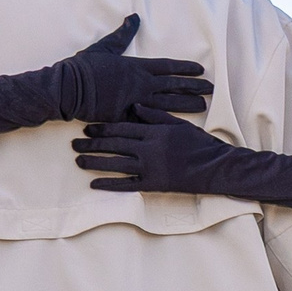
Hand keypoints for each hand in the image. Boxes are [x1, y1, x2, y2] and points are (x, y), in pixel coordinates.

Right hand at [53, 16, 212, 125]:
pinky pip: (147, 121)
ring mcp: (133, 101)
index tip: (201, 70)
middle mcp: (139, 84)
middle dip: (193, 87)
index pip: (168, 67)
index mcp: (136, 66)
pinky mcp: (124, 117)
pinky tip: (176, 126)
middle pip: (173, 86)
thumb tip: (134, 17)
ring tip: (202, 106)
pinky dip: (162, 124)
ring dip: (185, 105)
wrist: (67, 88)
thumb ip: (123, 34)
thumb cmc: (84, 66)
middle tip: (211, 89)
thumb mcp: (105, 46)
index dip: (186, 68)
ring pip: (166, 104)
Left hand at [70, 115, 237, 196]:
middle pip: (114, 144)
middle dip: (92, 144)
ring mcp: (150, 167)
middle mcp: (149, 148)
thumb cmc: (200, 144)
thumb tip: (136, 106)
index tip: (87, 128)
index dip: (103, 128)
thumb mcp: (179, 124)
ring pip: (116, 163)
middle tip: (74, 144)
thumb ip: (156, 115)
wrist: (216, 167)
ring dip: (95, 162)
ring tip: (78, 161)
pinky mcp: (154, 184)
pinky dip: (110, 184)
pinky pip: (127, 184)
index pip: (122, 128)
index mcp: (155, 131)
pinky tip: (94, 184)